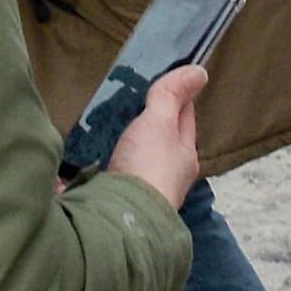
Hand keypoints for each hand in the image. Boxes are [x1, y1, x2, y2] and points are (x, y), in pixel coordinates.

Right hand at [106, 62, 205, 213]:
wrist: (121, 218)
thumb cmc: (148, 167)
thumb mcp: (160, 123)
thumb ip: (172, 96)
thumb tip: (200, 71)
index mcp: (185, 156)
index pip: (185, 118)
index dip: (178, 96)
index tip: (167, 78)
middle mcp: (168, 175)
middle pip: (161, 140)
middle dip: (150, 122)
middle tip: (131, 98)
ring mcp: (142, 189)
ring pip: (136, 157)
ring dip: (126, 143)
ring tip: (107, 124)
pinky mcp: (116, 198)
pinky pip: (111, 172)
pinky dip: (103, 161)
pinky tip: (90, 153)